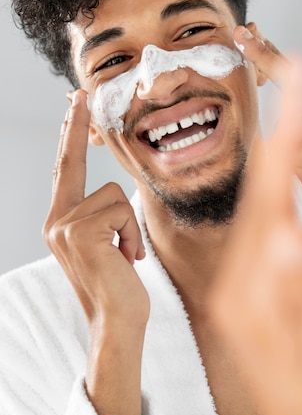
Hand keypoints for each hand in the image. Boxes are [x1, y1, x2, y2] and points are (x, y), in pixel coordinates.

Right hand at [43, 90, 148, 414]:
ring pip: (113, 195)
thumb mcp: (108, 245)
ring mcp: (64, 226)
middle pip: (76, 166)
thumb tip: (112, 197)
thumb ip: (101, 217)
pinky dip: (132, 234)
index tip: (73, 105)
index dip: (69, 136)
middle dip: (77, 127)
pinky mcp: (80, 232)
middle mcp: (55, 222)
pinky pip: (120, 210)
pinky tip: (126, 259)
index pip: (66, 172)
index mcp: (61, 223)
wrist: (118, 321)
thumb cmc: (120, 284)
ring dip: (129, 226)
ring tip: (125, 255)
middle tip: (80, 94)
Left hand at [209, 59, 301, 414]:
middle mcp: (245, 288)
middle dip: (277, 138)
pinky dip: (281, 203)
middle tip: (287, 80)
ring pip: (264, 214)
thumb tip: (296, 236)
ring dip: (279, 167)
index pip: (272, 201)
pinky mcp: (258, 302)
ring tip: (288, 118)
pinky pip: (270, 239)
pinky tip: (288, 187)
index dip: (284, 138)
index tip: (291, 82)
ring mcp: (249, 294)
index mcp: (258, 297)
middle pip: (259, 197)